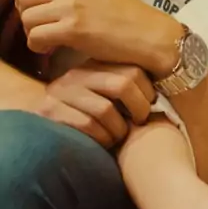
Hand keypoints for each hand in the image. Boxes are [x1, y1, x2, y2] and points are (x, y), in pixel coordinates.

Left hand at [14, 0, 169, 66]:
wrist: (148, 33)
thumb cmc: (125, 15)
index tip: (29, 7)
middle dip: (25, 15)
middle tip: (39, 28)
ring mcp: (71, 4)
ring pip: (27, 18)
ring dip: (32, 32)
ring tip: (48, 40)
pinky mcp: (73, 28)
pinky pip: (35, 37)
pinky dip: (37, 46)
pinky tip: (50, 49)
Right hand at [32, 60, 155, 147]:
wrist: (45, 134)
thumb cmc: (90, 118)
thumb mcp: (106, 95)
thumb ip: (126, 86)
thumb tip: (162, 88)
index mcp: (94, 65)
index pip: (133, 71)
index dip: (147, 93)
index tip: (148, 109)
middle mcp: (76, 74)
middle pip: (122, 85)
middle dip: (137, 110)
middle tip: (137, 123)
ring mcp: (61, 91)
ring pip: (105, 109)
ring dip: (118, 129)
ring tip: (117, 135)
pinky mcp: (49, 112)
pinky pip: (87, 125)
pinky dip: (101, 138)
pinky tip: (102, 142)